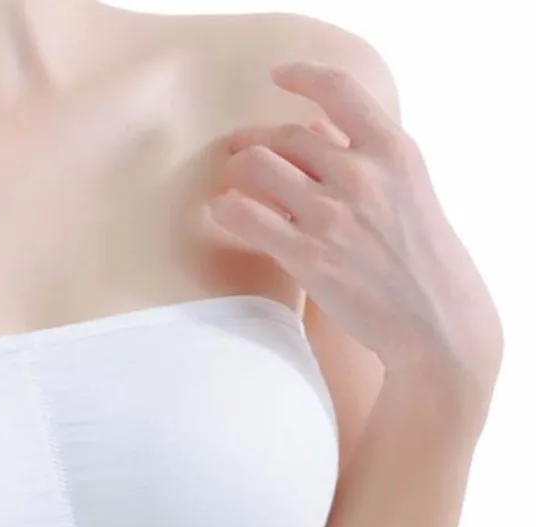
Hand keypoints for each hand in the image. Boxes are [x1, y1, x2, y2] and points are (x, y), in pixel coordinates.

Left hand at [205, 61, 501, 382]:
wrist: (433, 319)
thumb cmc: (419, 257)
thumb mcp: (408, 190)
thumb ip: (365, 155)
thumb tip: (316, 126)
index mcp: (393, 151)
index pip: (340, 91)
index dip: (302, 76)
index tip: (277, 77)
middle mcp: (360, 175)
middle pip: (285, 135)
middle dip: (257, 143)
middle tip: (242, 158)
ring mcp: (331, 216)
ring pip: (256, 166)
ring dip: (237, 172)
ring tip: (235, 187)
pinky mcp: (306, 255)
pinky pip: (243, 215)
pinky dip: (226, 208)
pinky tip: (226, 213)